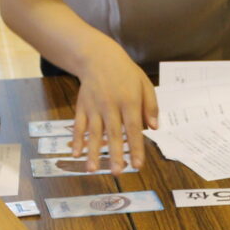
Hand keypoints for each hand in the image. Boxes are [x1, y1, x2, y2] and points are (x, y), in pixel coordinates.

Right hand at [72, 39, 157, 173]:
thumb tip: (154, 128)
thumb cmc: (125, 73)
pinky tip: (76, 154)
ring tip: (92, 169)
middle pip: (113, 133)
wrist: (98, 57)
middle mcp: (111, 105)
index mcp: (129, 101)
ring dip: (93, 152)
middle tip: (117, 172)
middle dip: (115, 154)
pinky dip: (76, 140)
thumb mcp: (144, 84)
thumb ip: (151, 106)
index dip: (135, 148)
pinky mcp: (82, 106)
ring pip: (93, 132)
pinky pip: (78, 125)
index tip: (138, 165)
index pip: (133, 128)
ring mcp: (94, 106)